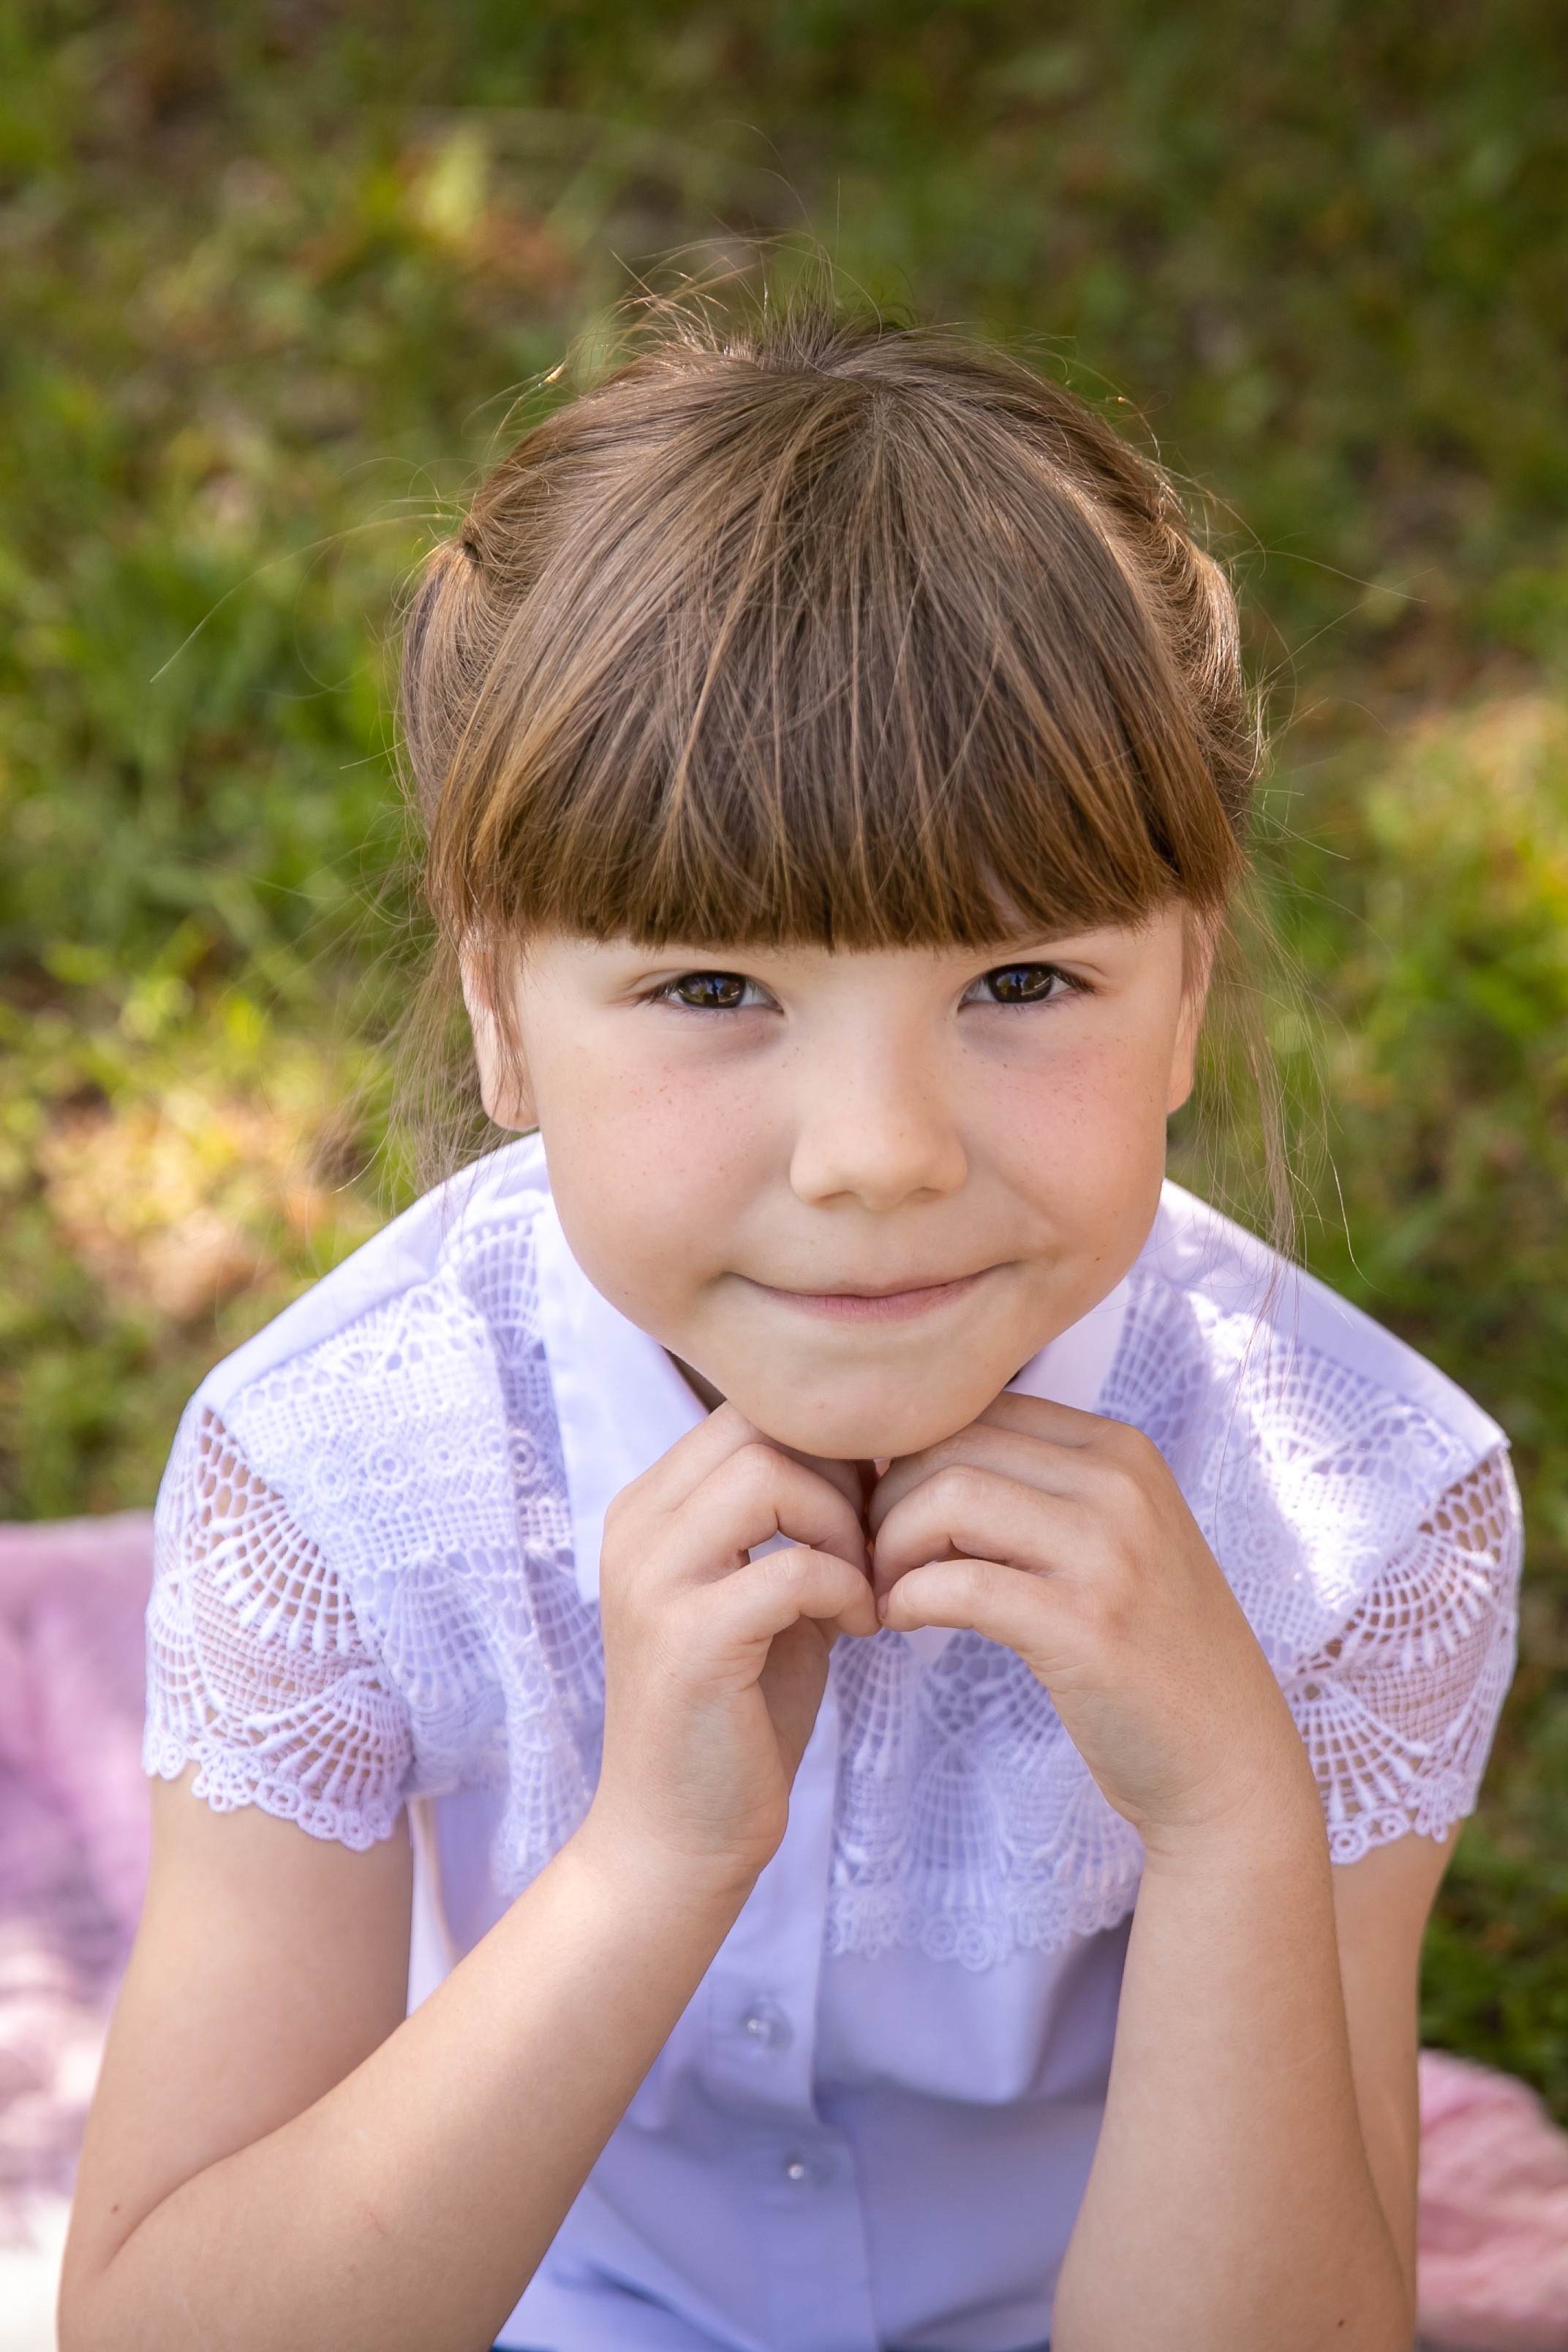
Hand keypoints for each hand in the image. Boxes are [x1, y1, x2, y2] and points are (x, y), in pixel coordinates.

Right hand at [587, 1404, 878, 1891]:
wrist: (677, 1838)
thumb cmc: (738, 1712)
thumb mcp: (768, 1593)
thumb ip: (800, 1522)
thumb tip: (881, 1452)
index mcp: (649, 1508)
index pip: (746, 1410)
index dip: (827, 1444)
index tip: (873, 1505)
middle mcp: (636, 1528)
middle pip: (756, 1425)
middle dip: (840, 1474)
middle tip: (875, 1543)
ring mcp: (652, 1580)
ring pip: (767, 1476)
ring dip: (842, 1525)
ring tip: (864, 1583)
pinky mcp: (689, 1639)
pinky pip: (792, 1568)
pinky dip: (846, 1588)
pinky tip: (861, 1628)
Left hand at [870, 1394, 1315, 1861]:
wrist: (1227, 1761)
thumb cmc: (1145, 1652)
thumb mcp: (1105, 1541)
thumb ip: (1032, 1490)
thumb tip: (904, 1456)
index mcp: (1121, 1449)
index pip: (977, 1405)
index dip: (906, 1453)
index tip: (883, 1510)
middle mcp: (1120, 1483)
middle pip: (950, 1444)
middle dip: (885, 1498)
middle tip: (872, 1556)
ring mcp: (1111, 1552)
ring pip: (946, 1498)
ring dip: (889, 1547)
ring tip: (888, 1590)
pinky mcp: (1089, 1626)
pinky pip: (959, 1584)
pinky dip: (908, 1599)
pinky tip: (901, 1621)